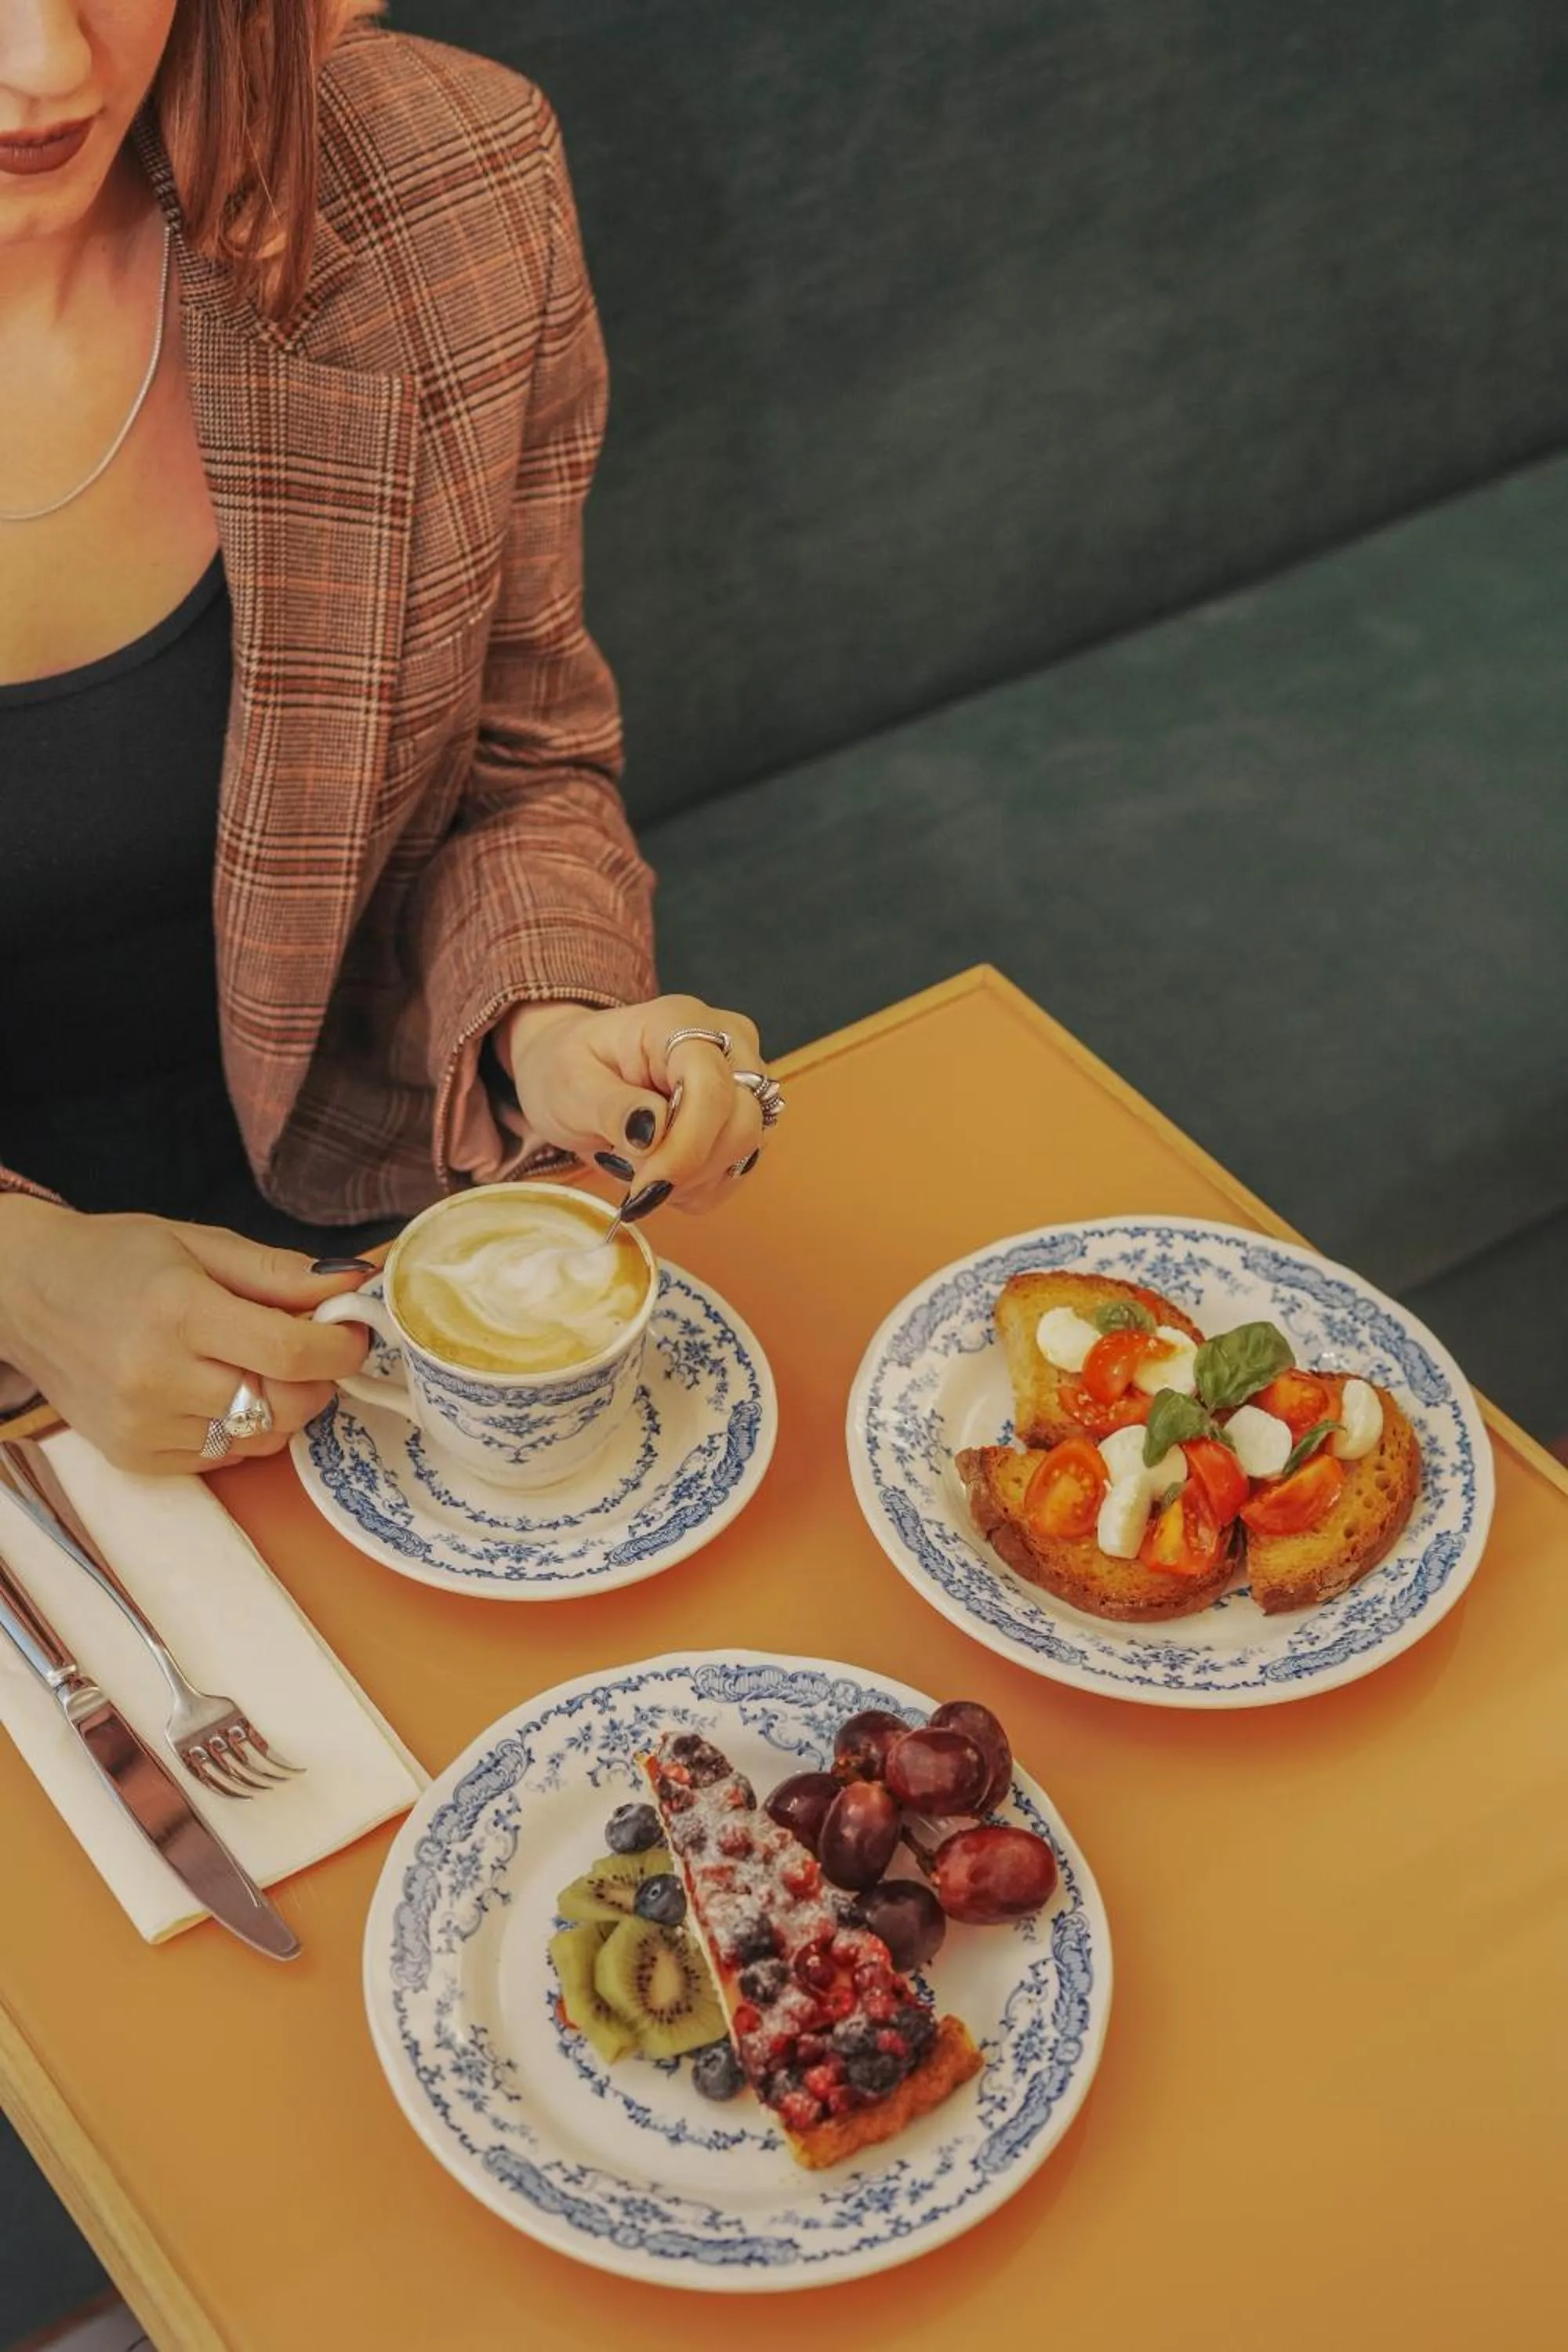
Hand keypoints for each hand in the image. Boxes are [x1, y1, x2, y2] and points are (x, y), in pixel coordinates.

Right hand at [0, 1196, 371, 1474]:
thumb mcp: (199, 1244)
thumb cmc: (115, 1259)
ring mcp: (142, 1425)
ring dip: (281, 1405)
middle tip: (310, 1348)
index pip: (288, 1351)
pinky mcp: (133, 1456)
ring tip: (254, 1364)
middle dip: (317, 1379)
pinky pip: (223, 1458)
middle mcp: (156, 1377)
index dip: (339, 1347)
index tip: (352, 1333)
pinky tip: (216, 1390)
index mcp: (178, 1312)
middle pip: (282, 1403)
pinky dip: (240, 1429)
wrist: (24, 1292)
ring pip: (260, 1437)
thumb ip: (280, 1271)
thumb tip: (352, 1281)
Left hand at [502, 995, 774, 1212]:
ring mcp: (741, 1081)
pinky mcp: (742, 1118)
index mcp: (680, 1022)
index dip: (686, 1144)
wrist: (569, 1071)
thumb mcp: (569, 1084)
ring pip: (746, 1151)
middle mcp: (726, 1044)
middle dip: (688, 1167)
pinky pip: (736, 1171)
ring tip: (639, 1167)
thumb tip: (652, 1134)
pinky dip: (696, 1187)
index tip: (645, 1182)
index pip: (711, 1085)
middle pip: (743, 1122)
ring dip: (690, 1180)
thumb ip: (611, 1107)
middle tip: (636, 1182)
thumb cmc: (567, 1067)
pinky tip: (660, 1170)